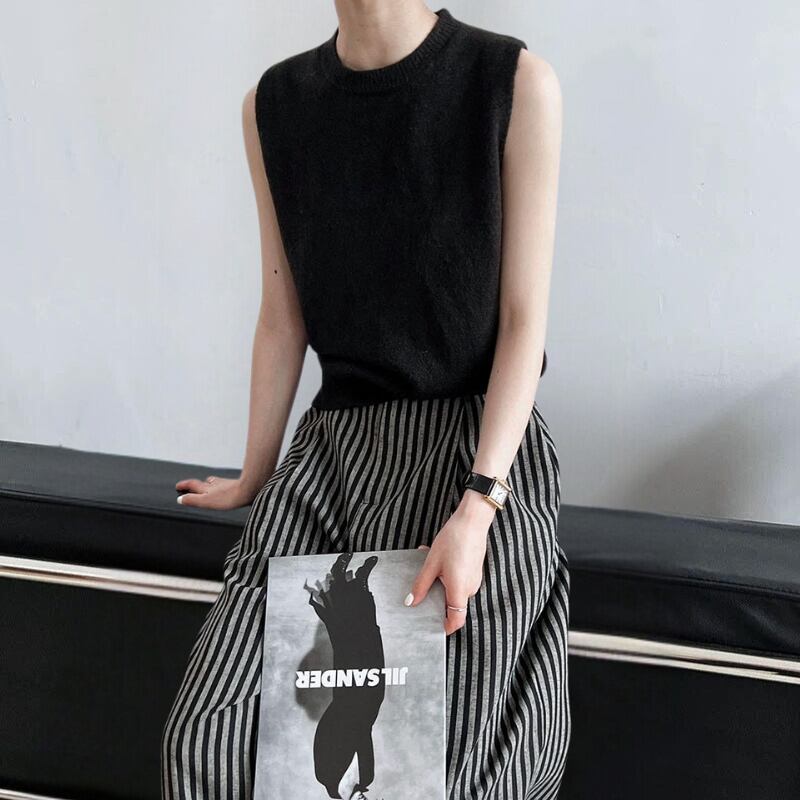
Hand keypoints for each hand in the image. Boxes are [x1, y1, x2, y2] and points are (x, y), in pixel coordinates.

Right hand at [175, 475, 255, 509]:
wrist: (250, 490)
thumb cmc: (229, 497)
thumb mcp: (207, 501)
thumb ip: (193, 500)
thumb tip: (180, 499)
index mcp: (208, 488)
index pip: (193, 485)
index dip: (185, 485)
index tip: (178, 486)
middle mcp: (216, 484)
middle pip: (205, 483)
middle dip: (198, 485)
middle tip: (193, 486)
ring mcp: (227, 484)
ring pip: (216, 483)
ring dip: (210, 484)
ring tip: (209, 485)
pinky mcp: (237, 486)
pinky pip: (226, 485)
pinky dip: (222, 486)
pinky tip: (228, 489)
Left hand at [406, 491, 495, 634]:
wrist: (473, 521)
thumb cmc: (454, 540)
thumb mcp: (432, 563)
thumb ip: (421, 585)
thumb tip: (411, 602)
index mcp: (459, 590)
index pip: (456, 620)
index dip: (445, 627)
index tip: (433, 627)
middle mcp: (469, 588)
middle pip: (452, 604)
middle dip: (436, 597)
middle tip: (422, 588)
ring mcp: (473, 579)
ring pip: (454, 589)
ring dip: (440, 582)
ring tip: (429, 564)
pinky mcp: (474, 570)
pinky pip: (459, 579)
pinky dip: (447, 574)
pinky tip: (438, 558)